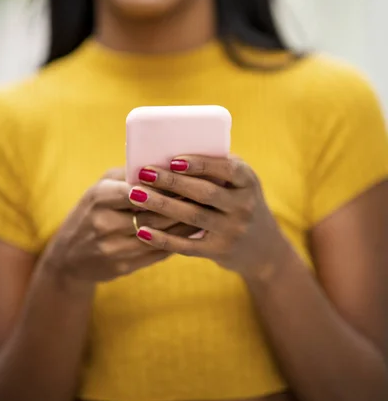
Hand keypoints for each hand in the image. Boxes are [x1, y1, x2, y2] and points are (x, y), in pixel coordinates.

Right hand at [44, 168, 199, 284]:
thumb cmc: (90, 212)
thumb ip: (127, 175)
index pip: (140, 189)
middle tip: (208, 193)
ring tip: (206, 211)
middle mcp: (105, 222)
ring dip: (186, 223)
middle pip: (154, 212)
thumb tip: (163, 161)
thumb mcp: (100, 188)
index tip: (191, 176)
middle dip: (183, 202)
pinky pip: (157, 253)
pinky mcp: (122, 267)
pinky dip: (178, 242)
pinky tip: (193, 232)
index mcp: (100, 197)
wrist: (67, 258)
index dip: (167, 184)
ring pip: (160, 234)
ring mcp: (113, 247)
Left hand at [130, 157, 284, 279]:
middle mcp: (243, 206)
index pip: (225, 169)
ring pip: (192, 217)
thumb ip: (216, 166)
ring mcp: (232, 230)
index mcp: (248, 181)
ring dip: (161, 205)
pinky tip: (142, 230)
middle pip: (204, 193)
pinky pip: (187, 245)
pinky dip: (163, 239)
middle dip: (171, 182)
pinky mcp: (219, 251)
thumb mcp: (239, 182)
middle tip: (144, 173)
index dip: (199, 164)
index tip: (173, 159)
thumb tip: (172, 149)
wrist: (263, 247)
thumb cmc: (240, 201)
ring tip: (136, 195)